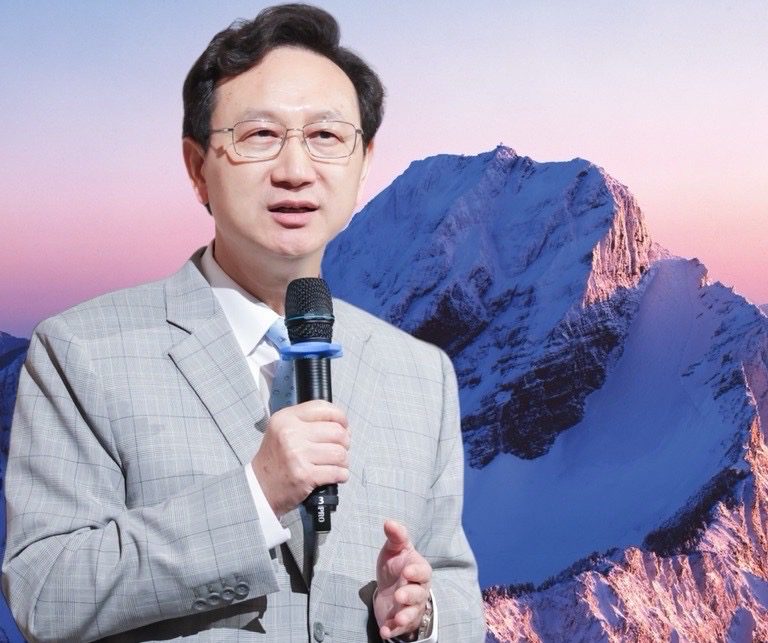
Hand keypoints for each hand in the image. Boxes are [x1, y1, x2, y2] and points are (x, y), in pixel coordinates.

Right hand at [251, 400, 349, 515]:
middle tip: (340, 449)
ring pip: (339, 453)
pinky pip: (337, 472)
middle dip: (345, 442)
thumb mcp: (283, 430)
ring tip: (336, 464)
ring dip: (344, 460)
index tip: (344, 426)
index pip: (323, 408)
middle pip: (337, 431)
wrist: (260, 487)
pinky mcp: (305, 475)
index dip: (340, 417)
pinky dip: (341, 475)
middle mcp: (291, 434)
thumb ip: (307, 422)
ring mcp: (297, 455)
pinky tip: (336, 475)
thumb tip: (342, 425)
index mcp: (286, 418)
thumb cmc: (276, 459)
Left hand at [374, 520, 432, 639]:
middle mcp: (418, 590)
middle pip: (418, 594)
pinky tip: (385, 631)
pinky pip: (400, 628)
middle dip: (410, 595)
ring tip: (397, 618)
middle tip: (400, 595)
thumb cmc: (396, 565)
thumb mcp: (394, 549)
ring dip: (405, 616)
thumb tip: (388, 522)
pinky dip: (393, 630)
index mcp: (419, 571)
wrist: (390, 588)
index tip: (407, 571)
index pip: (423, 571)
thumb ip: (395, 536)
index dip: (416, 572)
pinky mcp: (400, 621)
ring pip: (412, 613)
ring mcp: (410, 607)